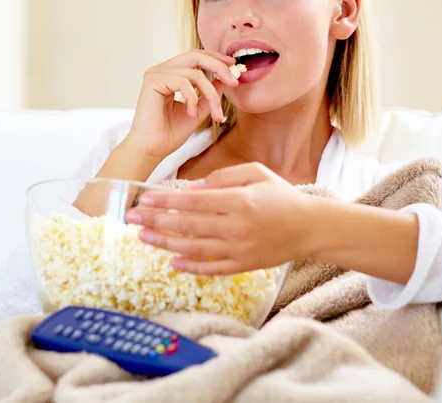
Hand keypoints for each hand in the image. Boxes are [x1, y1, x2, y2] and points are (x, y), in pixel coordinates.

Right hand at [125, 50, 239, 159]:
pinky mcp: (153, 81)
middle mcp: (162, 70)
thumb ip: (209, 95)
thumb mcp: (197, 111)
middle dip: (218, 67)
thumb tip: (224, 80)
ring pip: (194, 73)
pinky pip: (182, 82)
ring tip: (215, 113)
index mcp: (171, 74)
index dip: (215, 58)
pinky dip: (192, 98)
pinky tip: (190, 113)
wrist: (152, 149)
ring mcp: (156, 74)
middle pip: (196, 56)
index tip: (233, 66)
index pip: (196, 57)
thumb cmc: (169, 133)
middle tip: (234, 81)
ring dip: (210, 93)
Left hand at [125, 163, 314, 274]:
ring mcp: (239, 249)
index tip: (144, 198)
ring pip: (194, 249)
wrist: (310, 227)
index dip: (166, 200)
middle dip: (156, 221)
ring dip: (165, 243)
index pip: (193, 200)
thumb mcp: (258, 173)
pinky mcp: (244, 266)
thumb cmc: (283, 196)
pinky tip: (172, 262)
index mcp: (239, 200)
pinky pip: (212, 269)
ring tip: (143, 237)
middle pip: (187, 225)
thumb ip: (225, 176)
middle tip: (131, 218)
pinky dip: (190, 267)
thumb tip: (193, 186)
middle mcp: (236, 226)